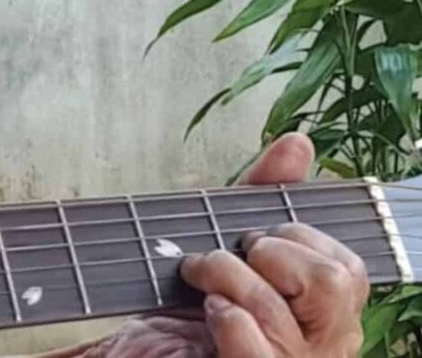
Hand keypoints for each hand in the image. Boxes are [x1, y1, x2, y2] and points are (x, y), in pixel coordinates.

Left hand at [80, 134, 367, 357]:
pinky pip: (255, 351)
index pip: (347, 268)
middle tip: (234, 252)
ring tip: (199, 277)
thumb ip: (261, 196)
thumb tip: (298, 144)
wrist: (134, 354)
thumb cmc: (185, 310)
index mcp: (324, 316)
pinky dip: (227, 318)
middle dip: (274, 251)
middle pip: (332, 284)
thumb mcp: (225, 242)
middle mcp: (318, 347)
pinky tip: (209, 310)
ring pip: (283, 309)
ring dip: (229, 276)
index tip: (253, 235)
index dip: (299, 236)